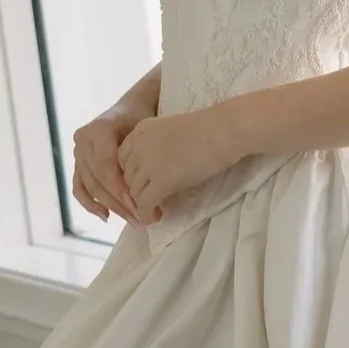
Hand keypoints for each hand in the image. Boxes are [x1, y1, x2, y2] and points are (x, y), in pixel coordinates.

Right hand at [73, 105, 148, 223]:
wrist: (130, 109)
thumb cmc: (142, 119)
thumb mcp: (144, 131)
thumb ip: (140, 157)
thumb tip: (147, 192)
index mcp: (97, 129)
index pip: (105, 166)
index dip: (120, 188)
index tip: (139, 205)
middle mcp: (82, 140)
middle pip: (97, 179)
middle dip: (118, 202)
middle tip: (140, 218)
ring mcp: (77, 153)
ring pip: (89, 186)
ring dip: (109, 206)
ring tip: (131, 220)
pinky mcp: (78, 164)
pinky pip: (79, 188)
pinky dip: (90, 204)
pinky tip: (106, 216)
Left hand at [114, 103, 246, 221]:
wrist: (225, 131)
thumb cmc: (209, 130)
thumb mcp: (172, 131)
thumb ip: (157, 146)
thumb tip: (155, 171)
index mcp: (141, 130)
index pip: (123, 158)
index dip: (132, 175)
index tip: (144, 185)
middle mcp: (139, 145)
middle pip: (126, 177)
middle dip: (135, 192)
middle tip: (149, 203)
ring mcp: (148, 163)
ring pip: (133, 192)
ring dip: (141, 205)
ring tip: (154, 212)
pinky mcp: (161, 181)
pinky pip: (144, 204)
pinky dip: (146, 214)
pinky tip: (154, 218)